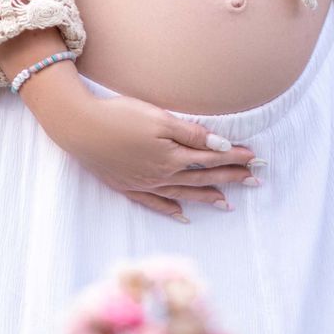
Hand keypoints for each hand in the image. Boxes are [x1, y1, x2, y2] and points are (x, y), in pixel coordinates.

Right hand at [23, 70, 260, 220]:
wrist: (79, 128)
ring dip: (206, 197)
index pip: (211, 157)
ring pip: (182, 194)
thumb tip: (221, 144)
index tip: (255, 158)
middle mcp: (161, 175)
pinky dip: (170, 210)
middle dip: (230, 178)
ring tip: (227, 204)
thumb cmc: (119, 117)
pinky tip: (181, 216)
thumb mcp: (158, 118)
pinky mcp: (127, 186)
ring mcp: (144, 184)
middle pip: (202, 177)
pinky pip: (154, 203)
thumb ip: (190, 134)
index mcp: (172, 157)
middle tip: (254, 182)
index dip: (235, 157)